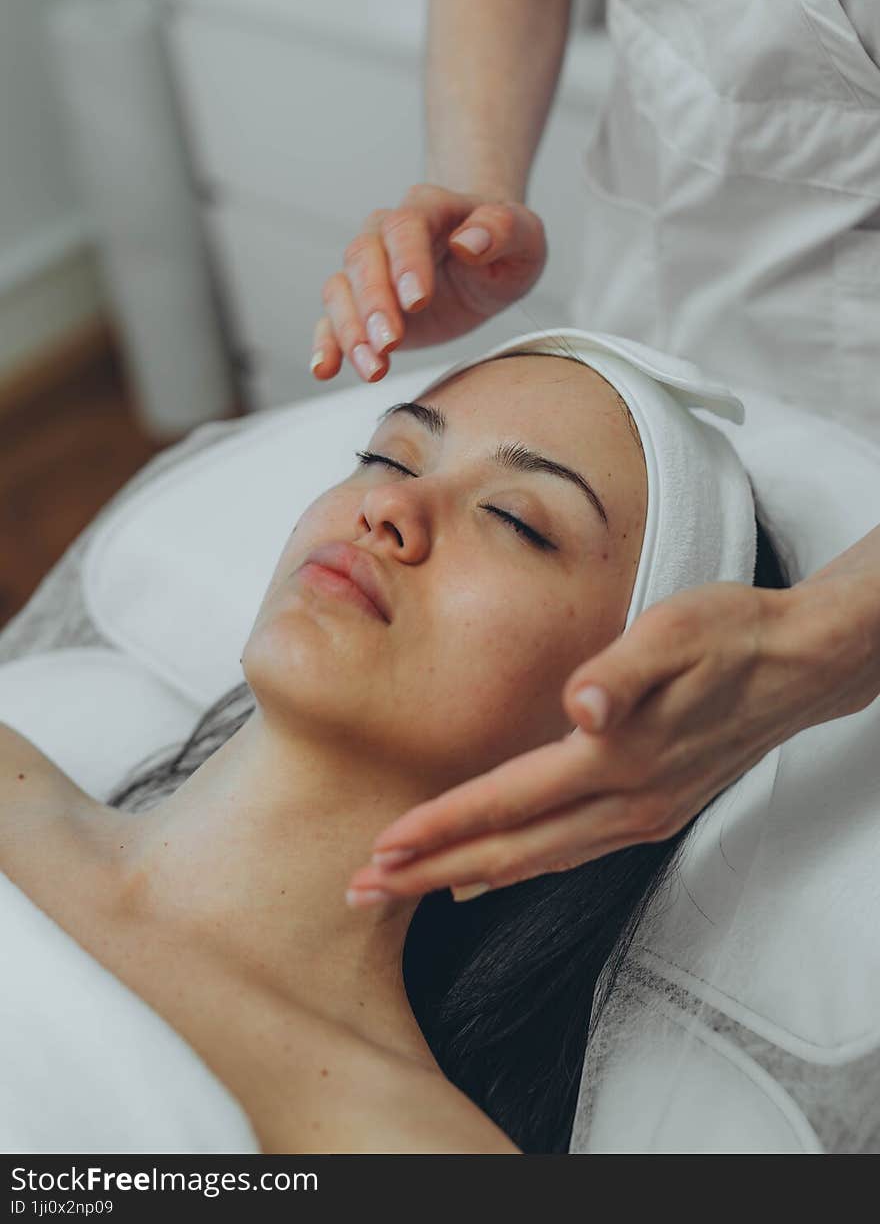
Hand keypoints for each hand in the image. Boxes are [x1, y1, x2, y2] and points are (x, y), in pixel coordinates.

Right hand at [310, 183, 546, 383]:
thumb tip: (468, 243)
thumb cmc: (505, 246)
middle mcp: (388, 233)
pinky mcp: (364, 306)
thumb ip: (502, 231)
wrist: (487, 261)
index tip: (417, 301)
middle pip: (363, 257)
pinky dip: (327, 344)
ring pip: (342, 289)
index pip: (405, 226)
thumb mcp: (525, 236)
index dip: (406, 262)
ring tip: (373, 369)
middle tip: (390, 342)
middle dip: (373, 303)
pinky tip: (326, 369)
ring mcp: (371, 269)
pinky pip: (332, 319)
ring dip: (351, 331)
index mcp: (430, 208)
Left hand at [345, 581, 843, 904]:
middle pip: (512, 850)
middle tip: (361, 890)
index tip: (382, 848)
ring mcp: (643, 813)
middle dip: (431, 873)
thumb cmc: (729, 635)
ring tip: (406, 889)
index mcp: (618, 757)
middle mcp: (628, 800)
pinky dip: (520, 869)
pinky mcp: (654, 809)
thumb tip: (583, 705)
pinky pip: (570, 853)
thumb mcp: (676, 632)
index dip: (442, 826)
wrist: (798, 663)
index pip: (509, 801)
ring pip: (539, 861)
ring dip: (466, 877)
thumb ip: (624, 671)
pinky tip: (492, 873)